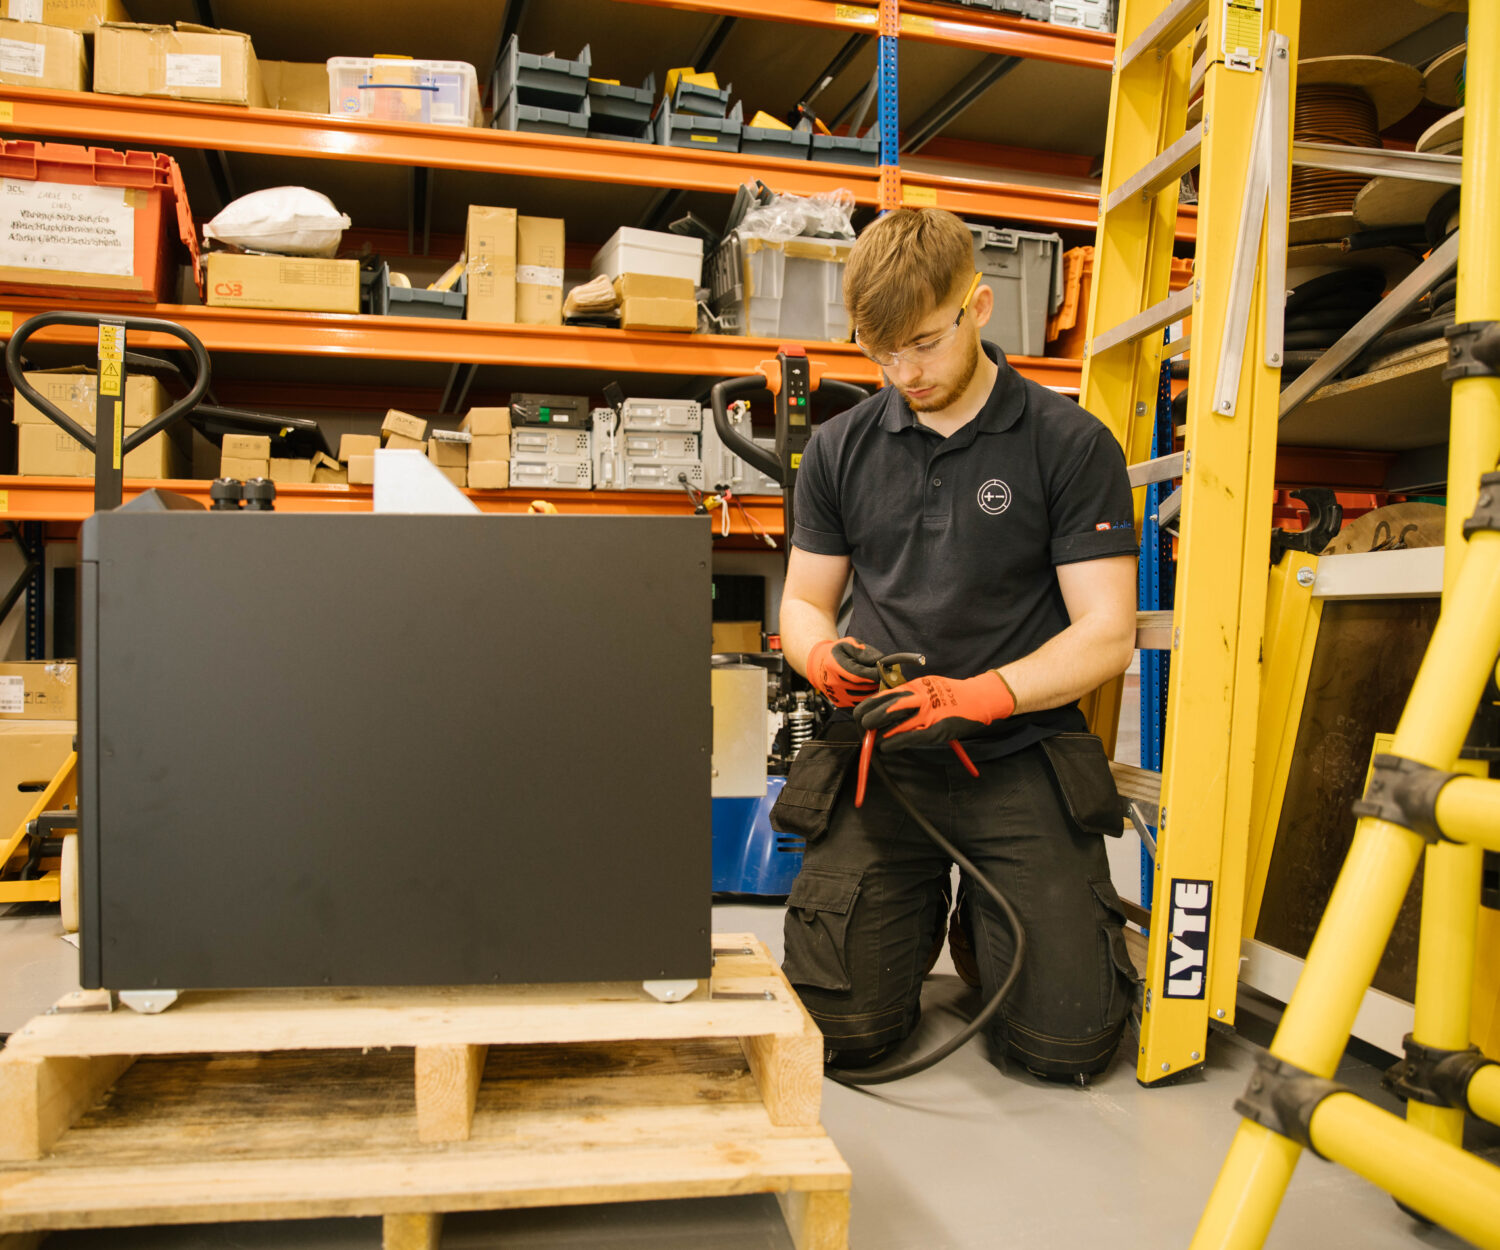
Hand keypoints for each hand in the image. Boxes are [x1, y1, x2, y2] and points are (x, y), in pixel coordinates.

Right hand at [806, 636, 884, 707]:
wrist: (820, 666)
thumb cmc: (838, 653)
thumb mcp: (848, 643)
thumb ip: (863, 650)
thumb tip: (877, 660)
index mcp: (833, 665)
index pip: (858, 674)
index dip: (873, 674)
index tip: (882, 671)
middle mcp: (832, 682)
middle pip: (861, 687)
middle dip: (876, 682)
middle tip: (882, 676)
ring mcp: (835, 695)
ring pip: (862, 698)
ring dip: (873, 691)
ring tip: (876, 682)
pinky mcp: (839, 703)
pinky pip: (858, 703)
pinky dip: (867, 698)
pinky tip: (869, 689)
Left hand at [854, 671, 1015, 749]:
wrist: (979, 699)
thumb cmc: (952, 695)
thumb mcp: (928, 686)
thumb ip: (909, 694)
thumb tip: (887, 704)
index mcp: (915, 687)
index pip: (882, 696)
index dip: (868, 708)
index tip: (861, 716)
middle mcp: (918, 697)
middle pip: (883, 708)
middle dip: (868, 720)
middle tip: (863, 728)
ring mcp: (926, 713)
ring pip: (892, 723)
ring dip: (877, 733)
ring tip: (870, 739)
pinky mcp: (935, 729)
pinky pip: (908, 737)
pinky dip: (893, 743)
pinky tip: (886, 746)